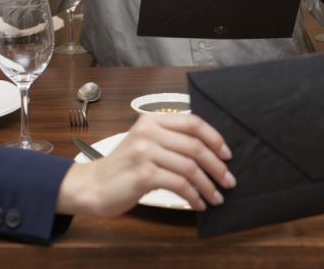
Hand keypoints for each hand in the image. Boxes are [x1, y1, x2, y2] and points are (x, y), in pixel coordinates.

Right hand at [55, 113, 234, 215]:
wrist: (95, 185)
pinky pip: (179, 184)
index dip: (214, 138)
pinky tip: (198, 203)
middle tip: (228, 180)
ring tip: (216, 197)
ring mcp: (146, 151)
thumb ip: (171, 140)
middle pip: (195, 145)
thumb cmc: (125, 167)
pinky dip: (193, 195)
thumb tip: (210, 151)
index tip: (227, 154)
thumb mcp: (146, 142)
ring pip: (190, 166)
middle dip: (216, 165)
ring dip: (208, 185)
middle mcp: (149, 131)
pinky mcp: (144, 173)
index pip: (193, 122)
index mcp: (153, 119)